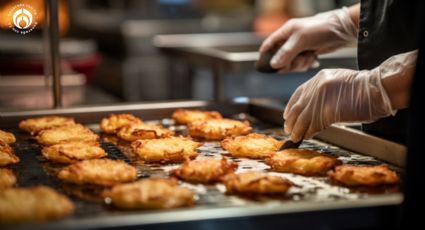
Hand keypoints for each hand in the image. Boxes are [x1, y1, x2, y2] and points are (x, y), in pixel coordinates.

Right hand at [259, 7, 356, 71]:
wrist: (342, 31)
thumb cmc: (320, 29)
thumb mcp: (301, 40)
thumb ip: (286, 53)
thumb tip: (274, 65)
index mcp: (286, 31)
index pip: (269, 44)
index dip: (265, 54)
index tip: (263, 65)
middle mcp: (290, 40)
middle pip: (280, 58)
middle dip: (288, 62)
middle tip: (297, 60)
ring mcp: (299, 47)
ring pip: (290, 63)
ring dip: (299, 64)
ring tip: (309, 56)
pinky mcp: (307, 53)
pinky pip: (300, 64)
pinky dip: (306, 64)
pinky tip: (313, 58)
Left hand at [283, 50, 417, 141]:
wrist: (377, 89)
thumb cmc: (364, 88)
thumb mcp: (339, 81)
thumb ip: (324, 91)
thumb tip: (314, 106)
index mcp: (319, 78)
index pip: (298, 93)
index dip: (290, 106)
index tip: (287, 114)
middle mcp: (316, 87)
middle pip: (297, 107)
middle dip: (291, 121)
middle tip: (288, 129)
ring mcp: (320, 100)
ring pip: (302, 119)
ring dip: (297, 130)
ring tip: (295, 137)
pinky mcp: (326, 113)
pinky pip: (313, 126)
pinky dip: (308, 132)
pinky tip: (307, 136)